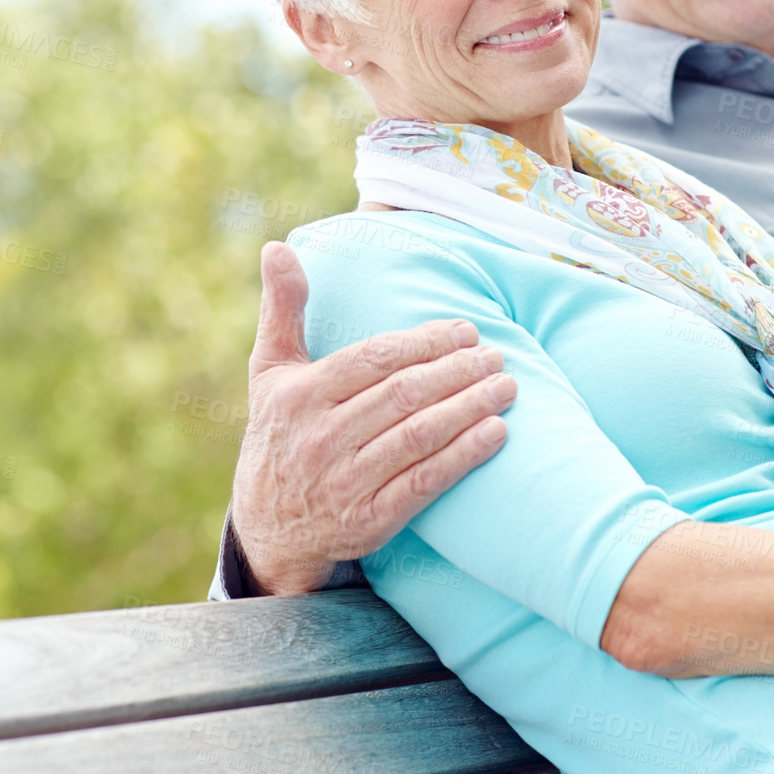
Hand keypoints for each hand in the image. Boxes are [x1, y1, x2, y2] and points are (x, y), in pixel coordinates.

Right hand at [231, 241, 514, 594]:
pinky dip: (464, 456)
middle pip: (403, 395)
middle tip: (496, 355)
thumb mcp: (269, 371)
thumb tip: (277, 246)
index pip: (373, 360)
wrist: (267, 527)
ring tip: (506, 386)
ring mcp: (345, 483)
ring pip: (419, 436)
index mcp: (300, 395)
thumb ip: (282, 308)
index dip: (425, 343)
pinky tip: (495, 433)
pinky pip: (425, 483)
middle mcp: (320, 438)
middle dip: (457, 372)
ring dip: (469, 408)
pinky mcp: (369, 520)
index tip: (466, 330)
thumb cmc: (280, 432)